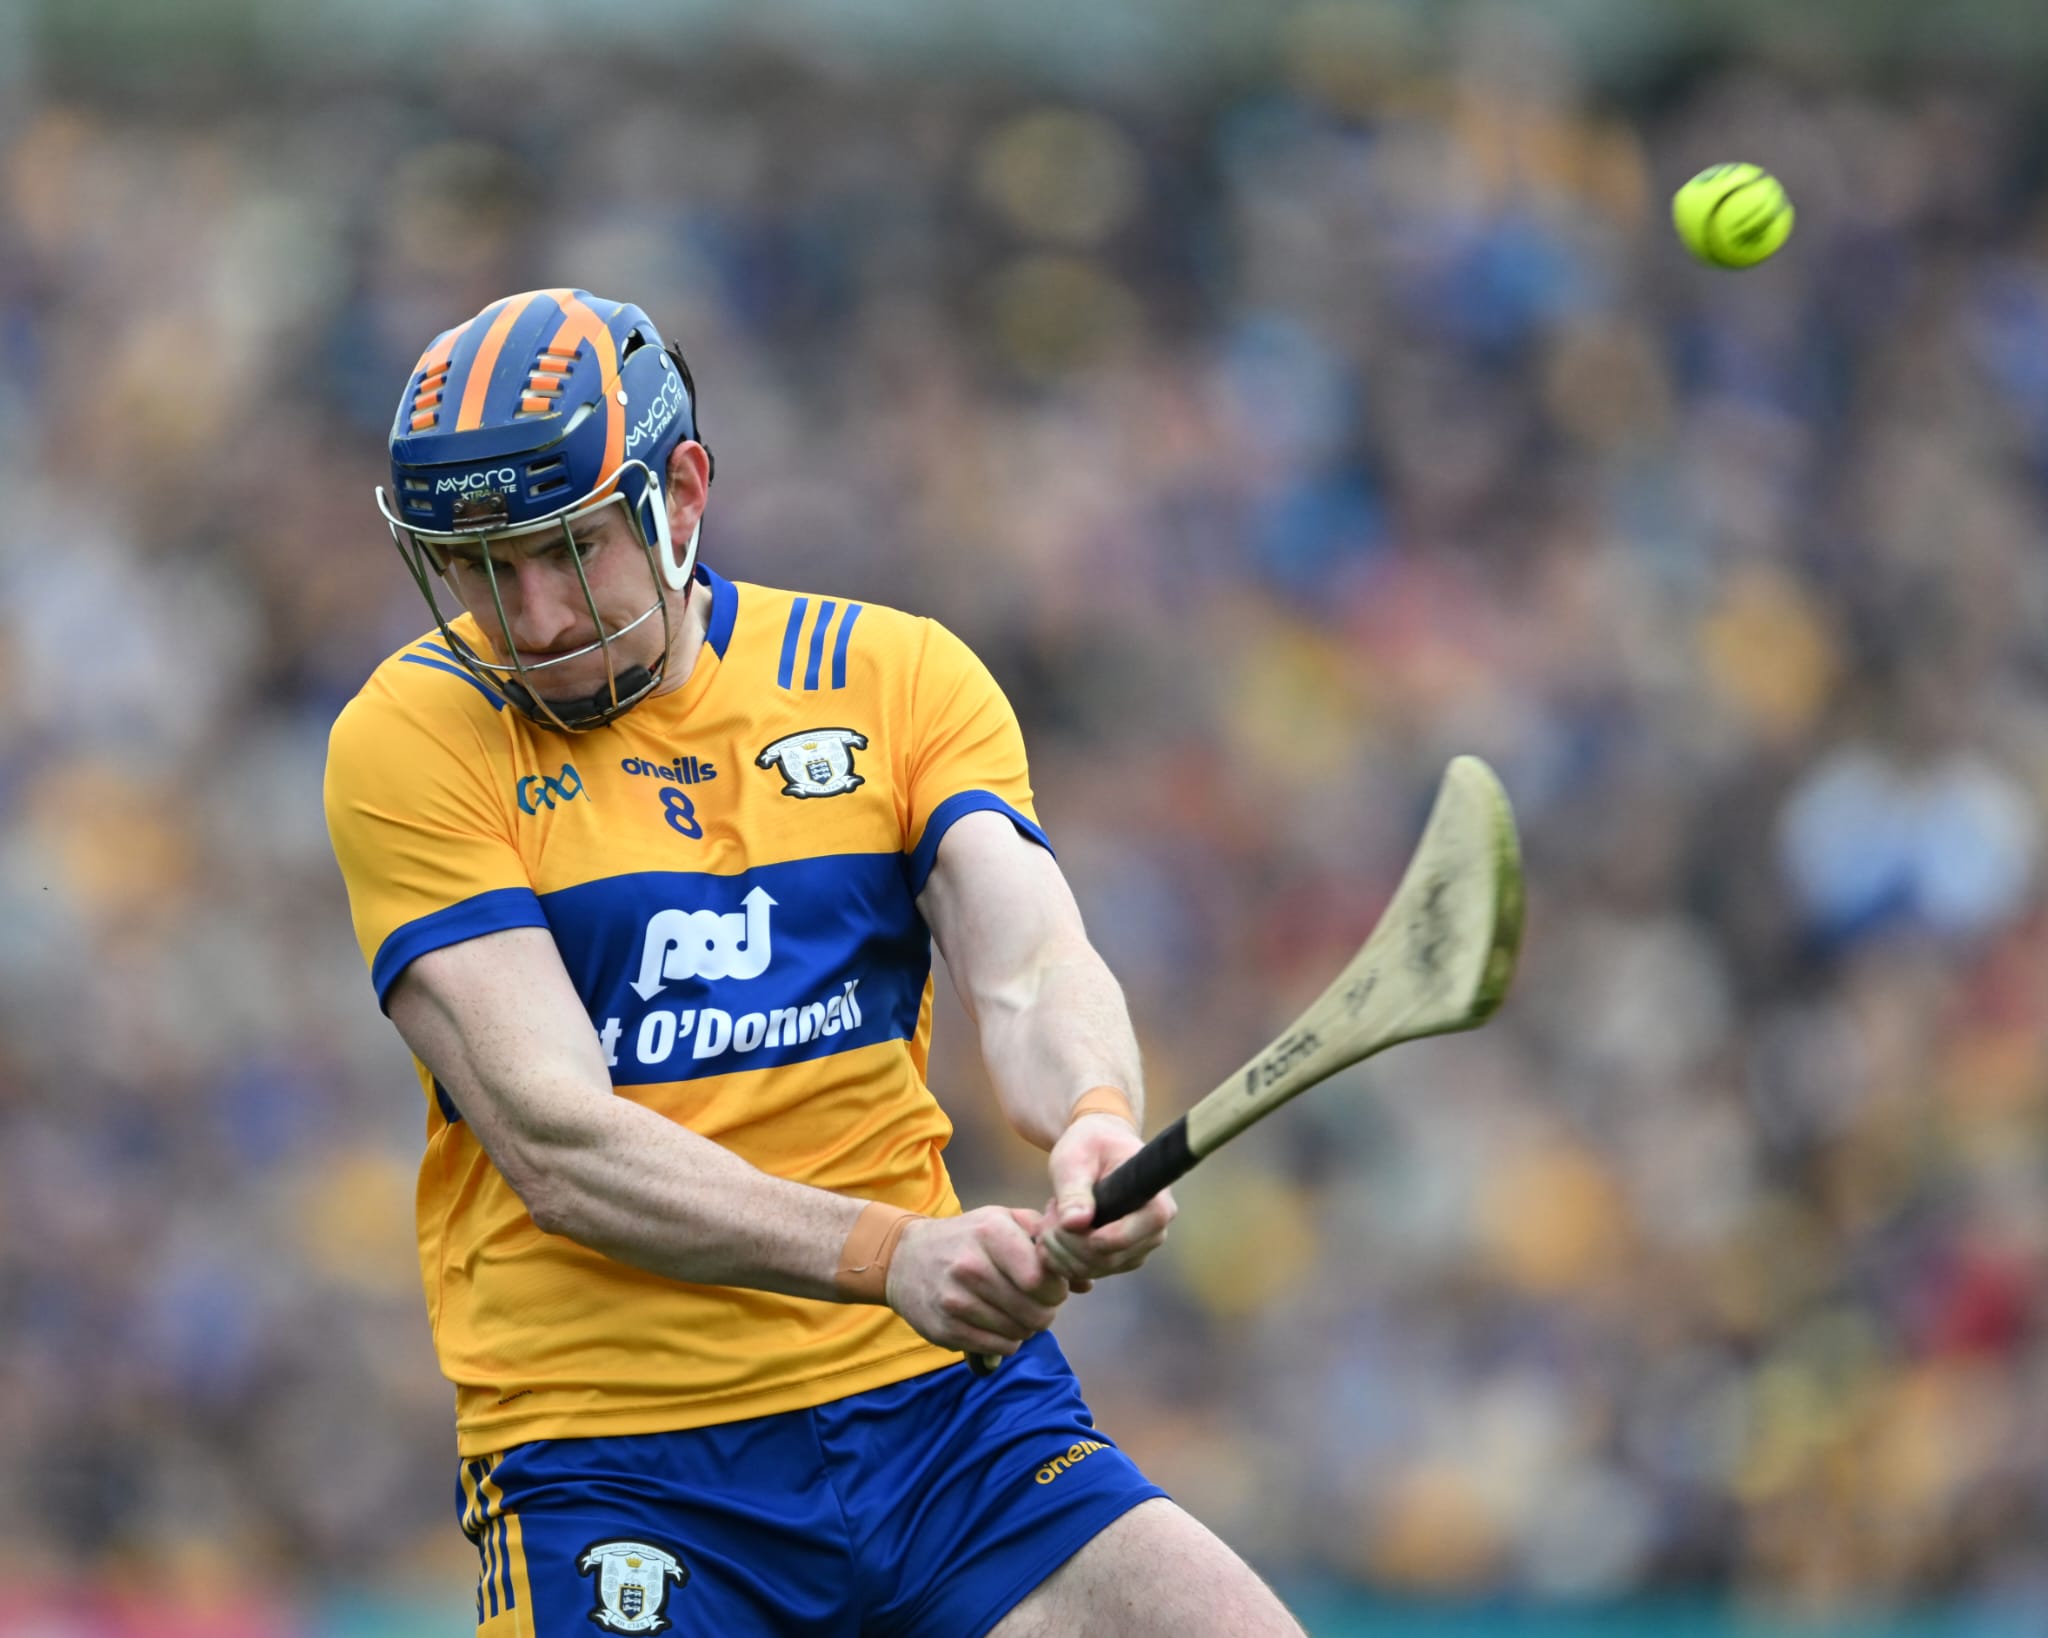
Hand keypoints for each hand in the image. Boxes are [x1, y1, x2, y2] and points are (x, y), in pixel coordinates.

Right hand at [885, 1205, 1068, 1357]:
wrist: (904, 1259)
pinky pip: (1000, 1349)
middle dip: (1046, 1310)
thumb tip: (1086, 1282)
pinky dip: (1008, 1341)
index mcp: (990, 1233)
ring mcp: (955, 1301)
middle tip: (1036, 1301)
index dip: (1056, 1287)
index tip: (1050, 1285)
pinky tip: (997, 1322)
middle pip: (1035, 1311)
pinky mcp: (945, 1330)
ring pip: (1020, 1333)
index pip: (1042, 1278)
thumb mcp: (1004, 1220)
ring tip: (1014, 1309)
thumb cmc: (967, 1237)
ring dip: (1027, 1326)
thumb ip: (1047, 1241)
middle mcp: (971, 1267)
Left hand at [1039, 1113, 1174, 1292]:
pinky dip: (1060, 1258)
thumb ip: (1074, 1189)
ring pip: (1093, 1270)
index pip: (1128, 1237)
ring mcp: (1137, 1249)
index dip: (1091, 1238)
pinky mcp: (1118, 1260)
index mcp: (1155, 1202)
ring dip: (1059, 1250)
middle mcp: (1153, 1233)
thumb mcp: (1076, 1158)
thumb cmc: (1090, 1145)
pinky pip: (1086, 1273)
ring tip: (1048, 1217)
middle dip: (1067, 1243)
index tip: (1063, 1221)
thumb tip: (1075, 1223)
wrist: (1096, 1149)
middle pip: (1107, 1259)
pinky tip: (1051, 1231)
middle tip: (1045, 1214)